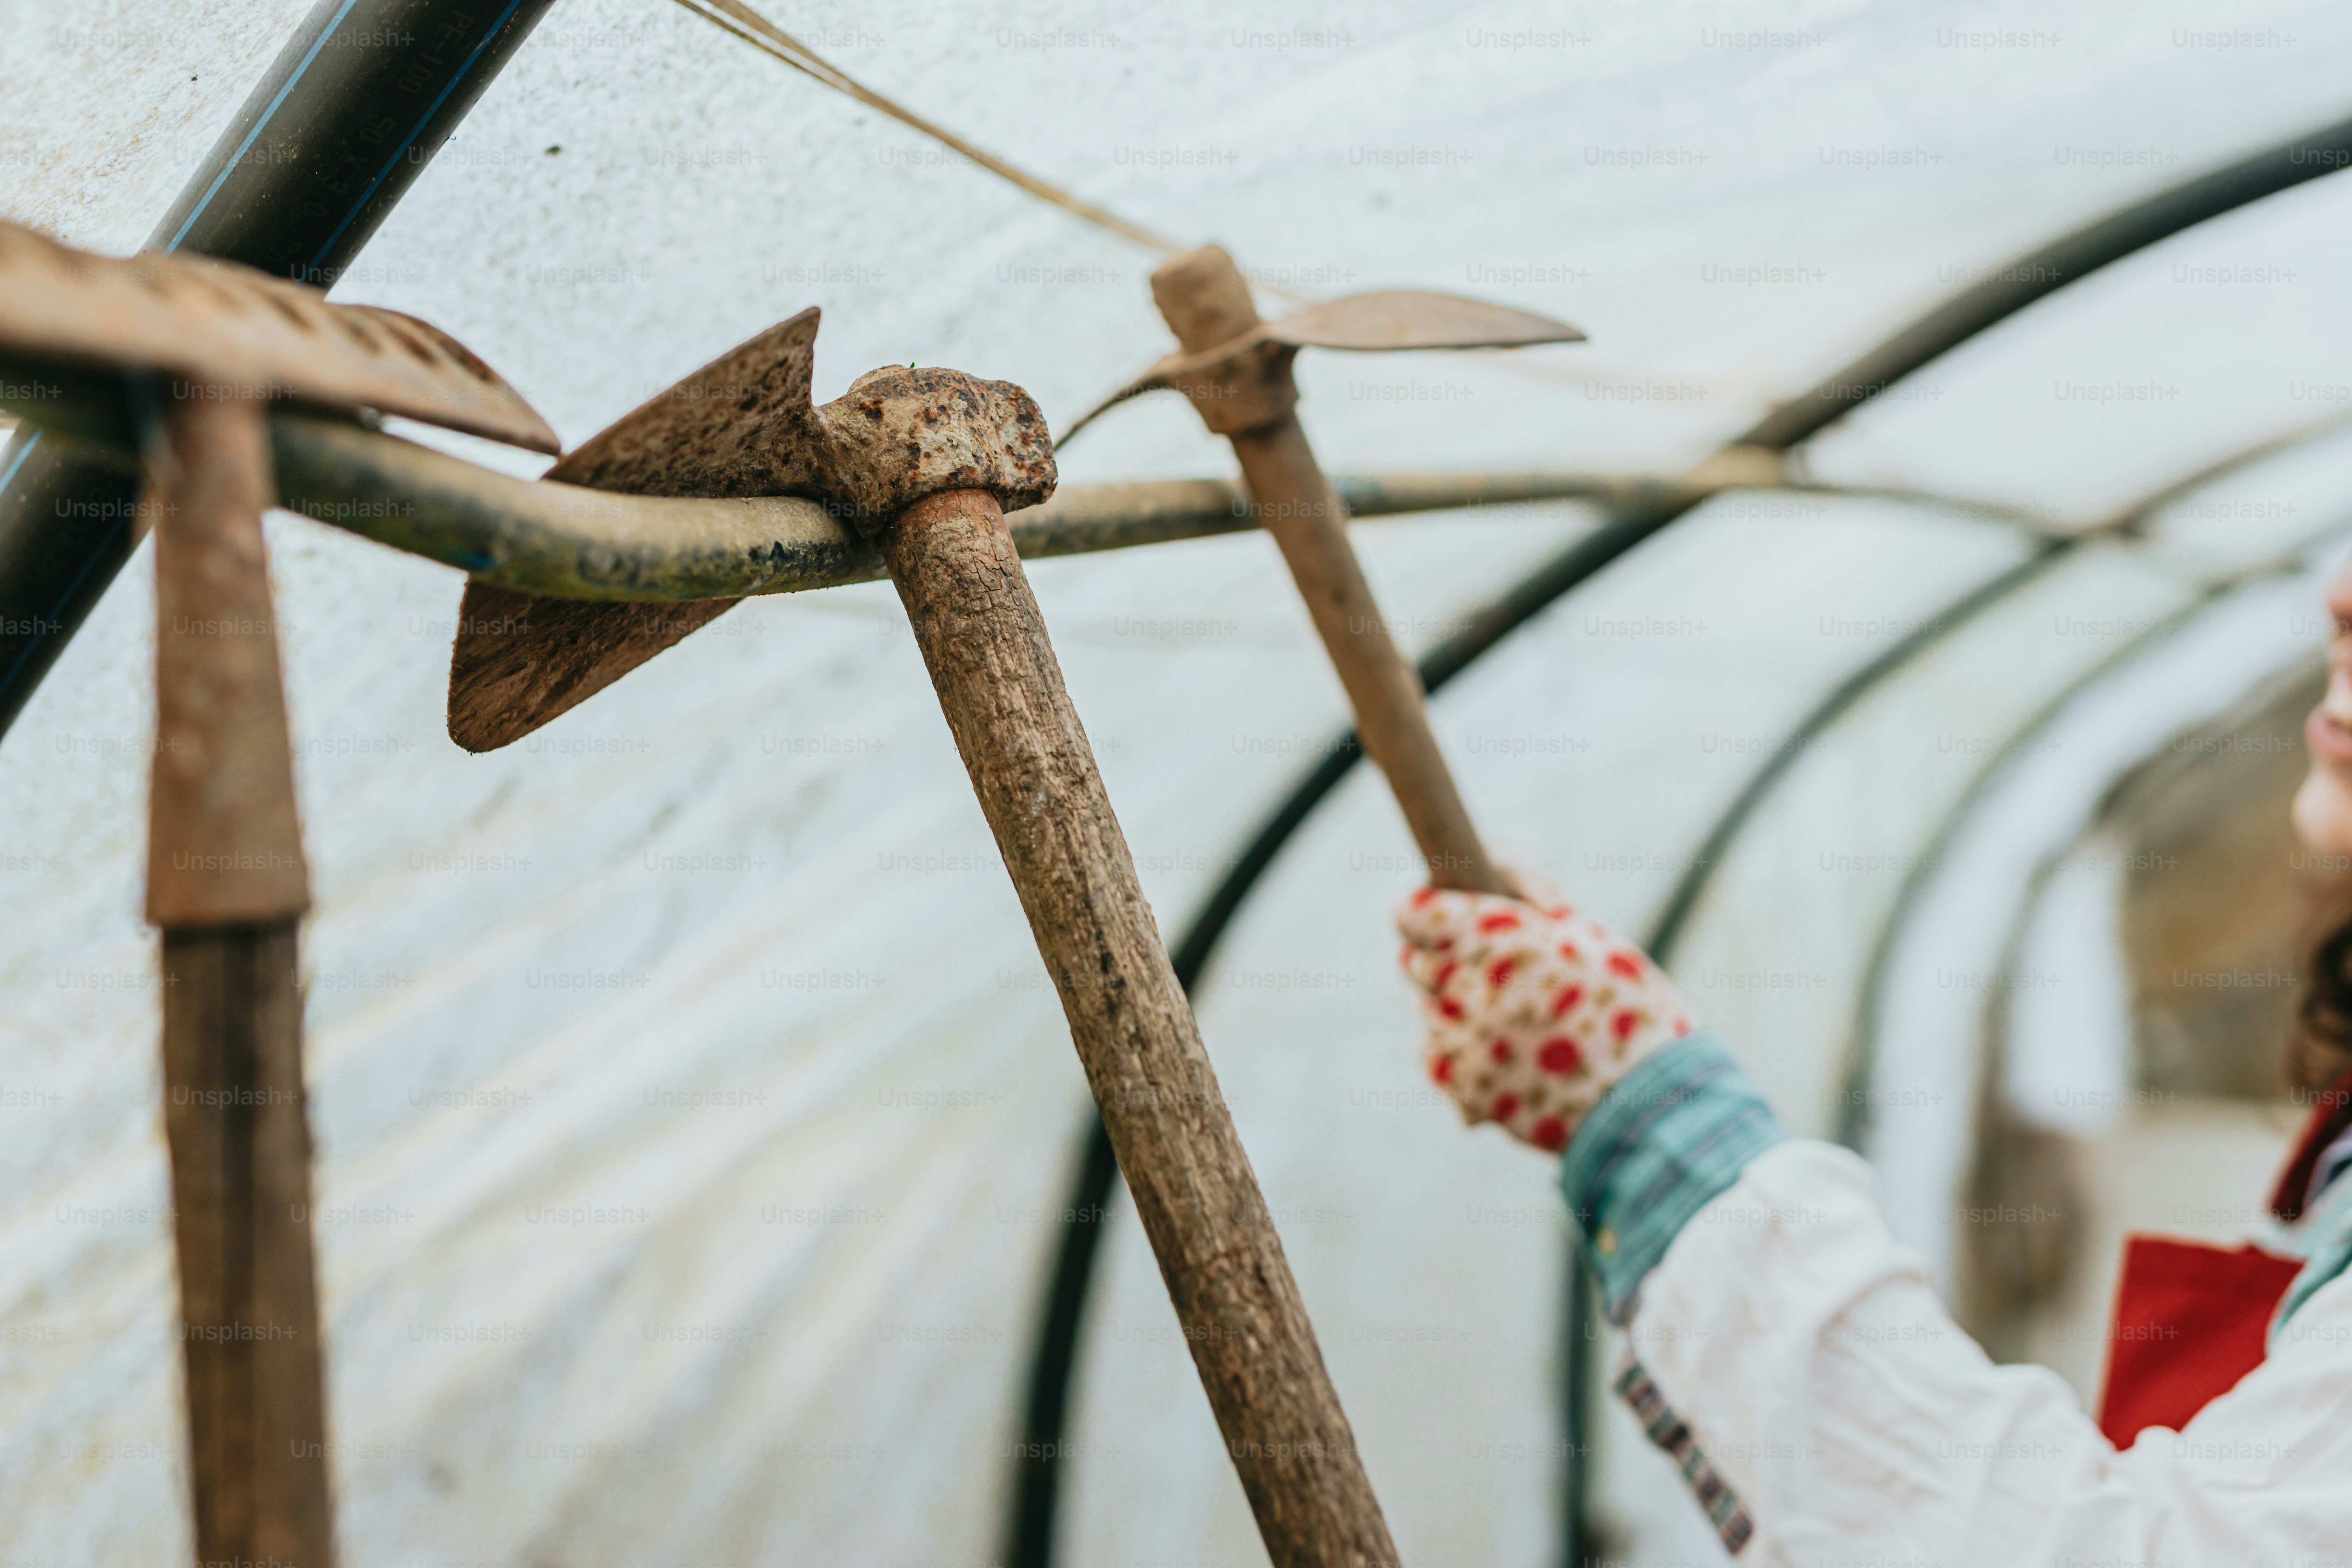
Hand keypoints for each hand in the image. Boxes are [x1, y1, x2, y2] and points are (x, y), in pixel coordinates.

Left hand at [1396, 881, 1693, 1151]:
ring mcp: (1464, 1043)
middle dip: (1442, 959)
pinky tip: (1505, 1058)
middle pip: (1416, 963)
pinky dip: (1461, 1056)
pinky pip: (1440, 1060)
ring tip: (1514, 1021)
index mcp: (1500, 940)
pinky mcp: (1466, 1089)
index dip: (1424, 912)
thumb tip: (1484, 894)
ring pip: (1431, 1013)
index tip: (1437, 916)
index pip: (1416, 915)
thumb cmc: (1632, 1009)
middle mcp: (1471, 989)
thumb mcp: (1589, 939)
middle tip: (1487, 968)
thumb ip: (1525, 914)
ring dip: (1458, 1010)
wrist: (1652, 1105)